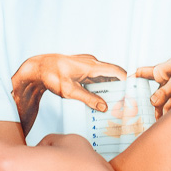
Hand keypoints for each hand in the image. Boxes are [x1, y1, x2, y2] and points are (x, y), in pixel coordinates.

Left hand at [11, 53, 126, 133]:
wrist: (37, 67)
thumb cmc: (51, 76)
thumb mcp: (69, 91)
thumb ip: (88, 99)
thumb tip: (105, 107)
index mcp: (91, 66)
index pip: (116, 72)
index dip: (127, 82)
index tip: (133, 93)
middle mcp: (92, 62)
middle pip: (113, 74)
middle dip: (120, 87)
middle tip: (126, 102)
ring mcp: (87, 64)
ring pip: (105, 76)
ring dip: (110, 87)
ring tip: (115, 102)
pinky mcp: (83, 68)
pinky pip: (97, 76)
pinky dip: (101, 86)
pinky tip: (100, 98)